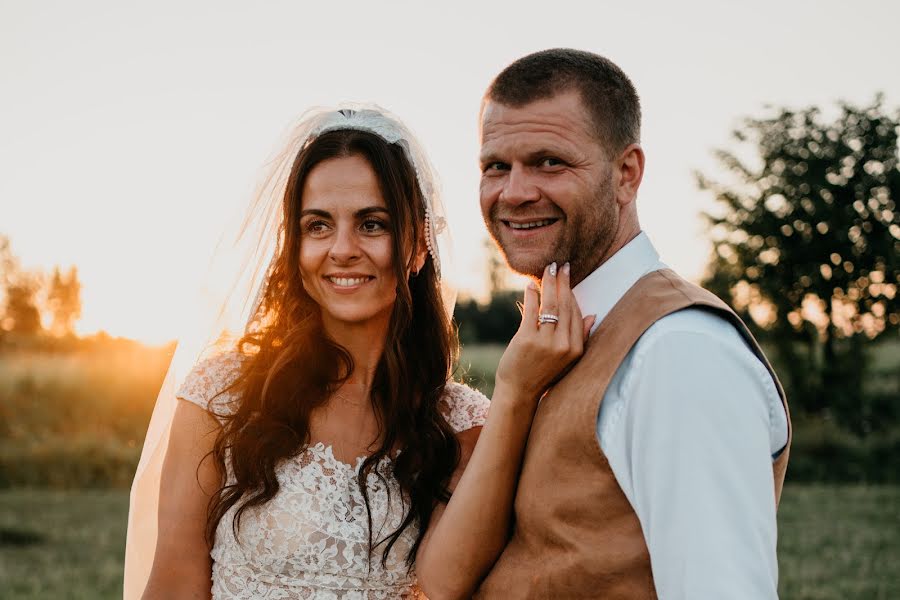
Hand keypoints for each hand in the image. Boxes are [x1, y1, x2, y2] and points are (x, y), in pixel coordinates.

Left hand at [494, 262, 595, 404]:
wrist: (519, 391)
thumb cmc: (542, 373)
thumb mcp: (568, 359)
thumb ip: (580, 338)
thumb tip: (592, 315)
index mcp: (576, 349)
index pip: (576, 314)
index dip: (572, 293)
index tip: (568, 278)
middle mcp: (564, 345)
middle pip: (565, 306)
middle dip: (564, 282)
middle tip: (561, 266)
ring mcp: (545, 342)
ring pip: (550, 305)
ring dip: (549, 283)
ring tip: (548, 269)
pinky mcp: (526, 339)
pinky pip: (532, 311)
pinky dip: (531, 295)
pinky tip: (530, 285)